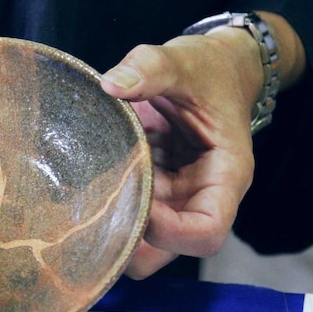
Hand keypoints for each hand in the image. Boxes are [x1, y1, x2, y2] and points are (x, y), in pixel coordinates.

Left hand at [100, 27, 262, 278]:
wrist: (212, 68)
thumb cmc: (209, 69)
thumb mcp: (184, 61)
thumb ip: (150, 68)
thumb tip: (111, 84)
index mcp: (225, 176)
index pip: (205, 234)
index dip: (167, 231)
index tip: (134, 197)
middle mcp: (201, 196)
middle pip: (167, 250)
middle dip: (128, 237)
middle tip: (96, 203)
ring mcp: (174, 197)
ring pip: (142, 240)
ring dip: (113, 222)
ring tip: (87, 189)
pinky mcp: (153, 190)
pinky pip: (128, 213)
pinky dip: (106, 205)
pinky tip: (87, 178)